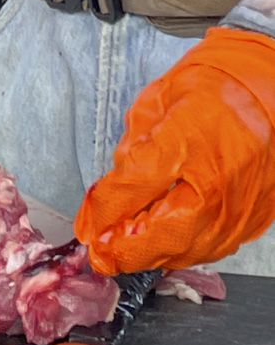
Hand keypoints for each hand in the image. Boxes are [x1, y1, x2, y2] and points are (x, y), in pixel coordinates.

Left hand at [75, 26, 274, 271]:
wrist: (265, 90)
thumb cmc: (210, 89)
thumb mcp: (156, 102)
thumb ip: (131, 148)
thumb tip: (107, 191)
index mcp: (188, 141)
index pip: (135, 186)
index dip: (105, 210)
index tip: (87, 221)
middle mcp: (217, 183)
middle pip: (164, 234)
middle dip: (125, 250)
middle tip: (99, 253)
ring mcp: (238, 208)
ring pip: (188, 250)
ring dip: (151, 255)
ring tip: (122, 251)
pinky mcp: (251, 221)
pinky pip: (209, 248)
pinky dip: (180, 250)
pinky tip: (160, 243)